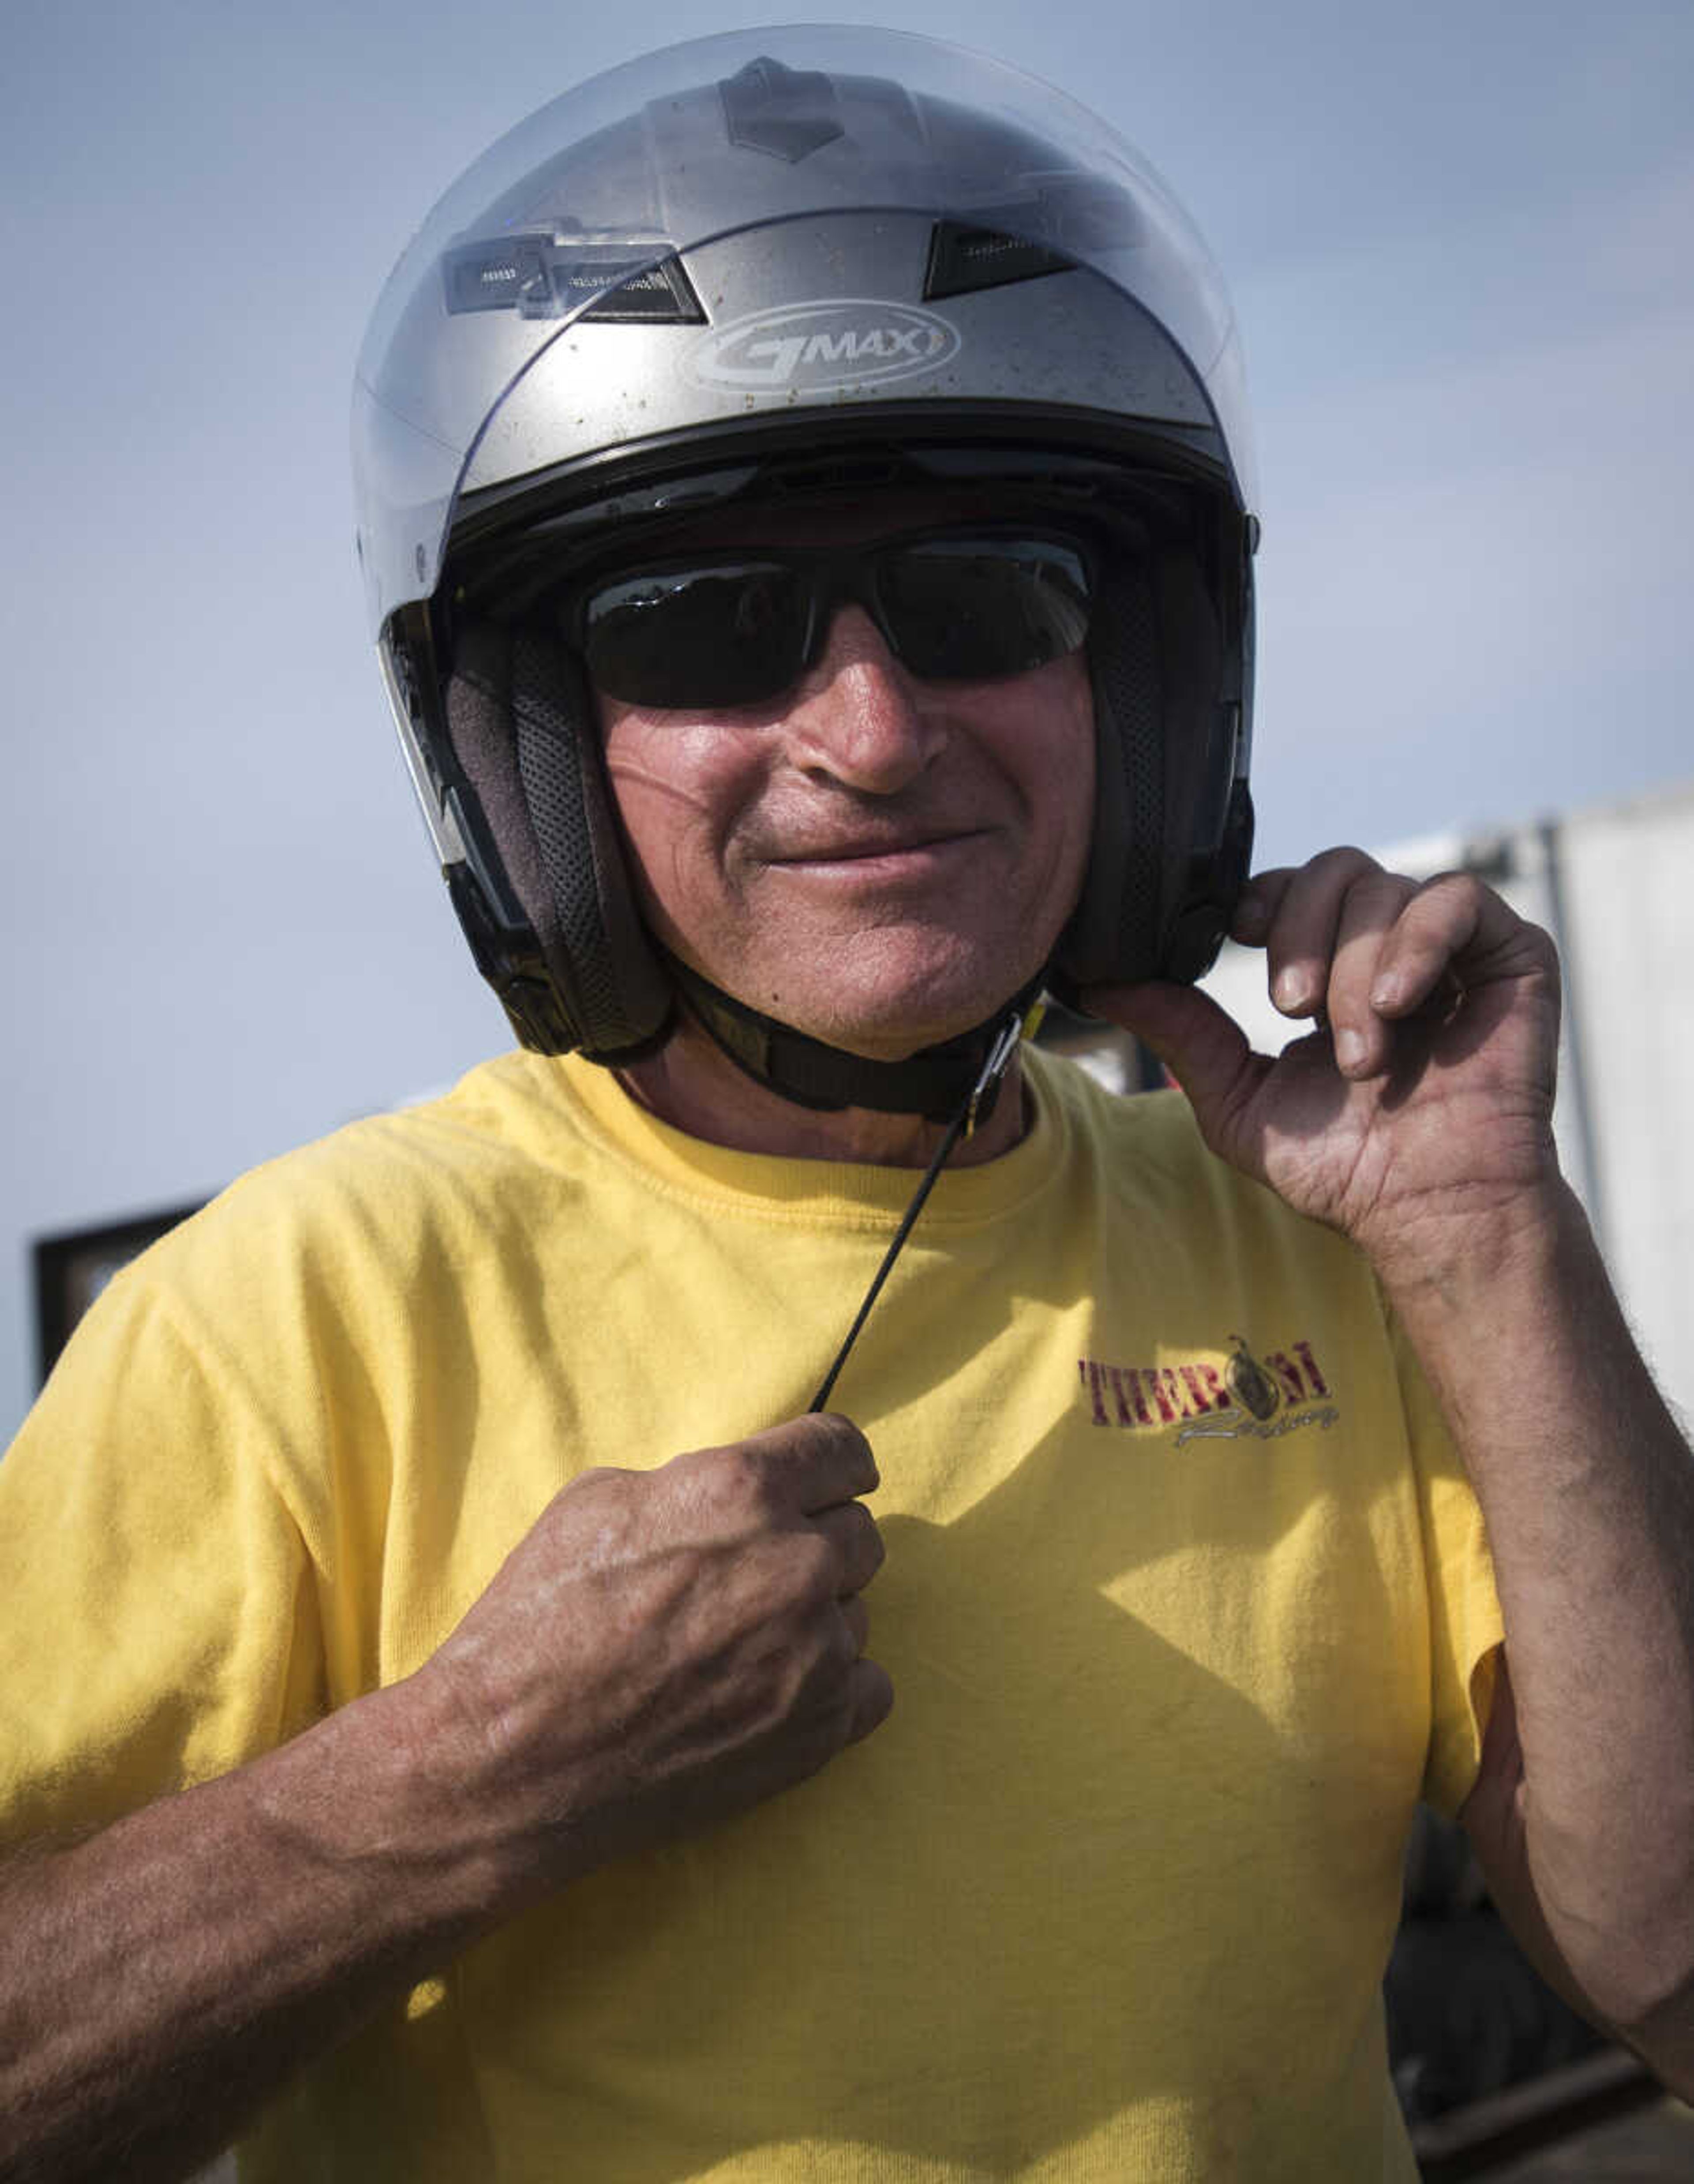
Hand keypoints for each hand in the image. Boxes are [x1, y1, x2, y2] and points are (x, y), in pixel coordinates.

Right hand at [418, 1413, 890, 1898]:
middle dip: (814, 1543)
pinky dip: (831, 1687)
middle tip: (755, 1576)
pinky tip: (770, 1691)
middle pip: (859, 1533)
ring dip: (816, 1619)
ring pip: (859, 1610)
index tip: (826, 1484)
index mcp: (741, 1491)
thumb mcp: (598, 1501)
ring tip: (739, 1645)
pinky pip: (870, 1686)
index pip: (843, 1450)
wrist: (510, 1760)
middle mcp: (795, 1565)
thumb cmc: (539, 1621)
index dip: (831, 1466)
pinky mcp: (819, 1731)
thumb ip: (692, 1482)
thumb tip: (739, 1493)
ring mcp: (815, 1653)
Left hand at [1085, 848, 1563, 1287]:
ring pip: (1387, 888)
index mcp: (1330, 968)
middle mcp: (1391, 947)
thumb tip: (1100, 983)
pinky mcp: (1512, 955)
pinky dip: (1417, 942)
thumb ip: (1179, 1032)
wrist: (1429, 1211)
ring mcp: (1454, 949)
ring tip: (1356, 1051)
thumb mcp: (1237, 1098)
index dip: (1263, 900)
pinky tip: (1400, 1002)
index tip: (1240, 937)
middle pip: (1334, 869)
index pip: (1291, 887)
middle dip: (1300, 933)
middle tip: (1290, 1010)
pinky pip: (1458, 899)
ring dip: (1354, 969)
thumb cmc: (1346, 1168)